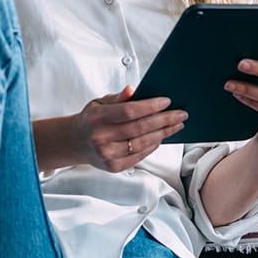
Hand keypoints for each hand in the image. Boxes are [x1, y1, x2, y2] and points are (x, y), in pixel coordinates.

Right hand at [72, 86, 186, 171]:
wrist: (75, 142)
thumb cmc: (92, 119)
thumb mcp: (99, 103)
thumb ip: (117, 98)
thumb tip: (133, 90)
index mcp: (96, 117)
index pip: (128, 111)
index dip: (150, 106)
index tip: (167, 101)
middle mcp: (100, 137)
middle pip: (140, 128)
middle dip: (164, 120)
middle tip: (181, 114)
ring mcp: (107, 154)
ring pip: (142, 143)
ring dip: (163, 133)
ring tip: (176, 125)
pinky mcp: (114, 167)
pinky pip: (139, 156)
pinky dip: (153, 146)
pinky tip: (161, 137)